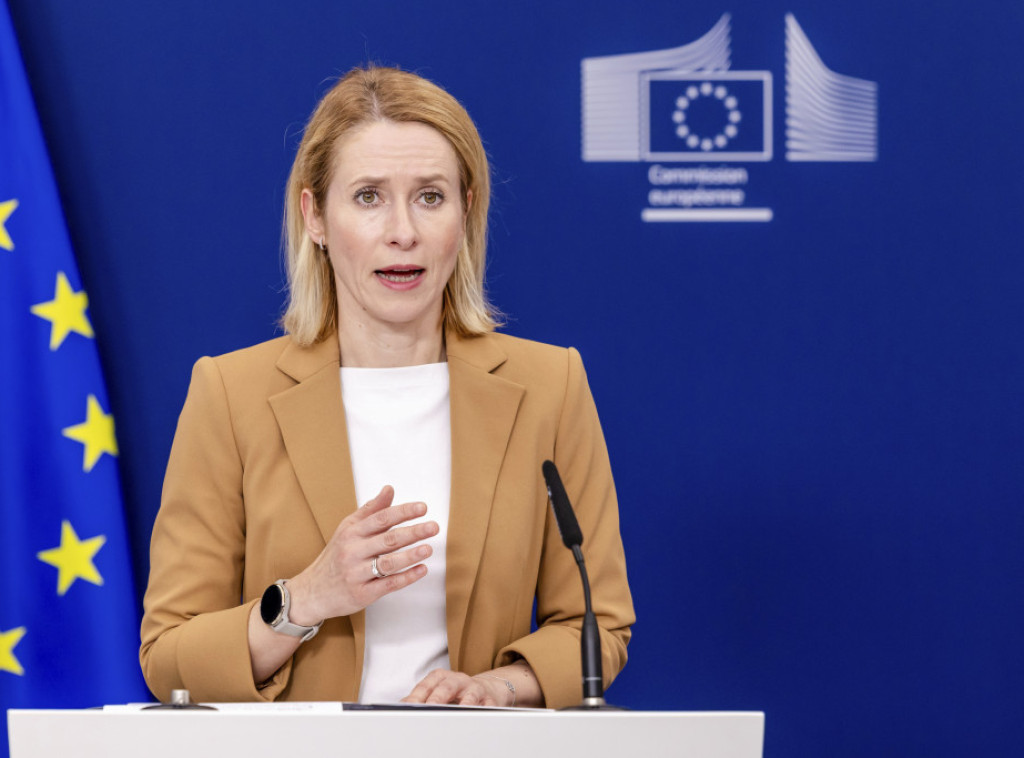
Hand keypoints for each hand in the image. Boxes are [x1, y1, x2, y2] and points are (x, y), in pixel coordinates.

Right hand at [286, 485, 437, 623]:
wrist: (312, 591)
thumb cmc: (336, 556)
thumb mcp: (348, 529)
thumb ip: (371, 510)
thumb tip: (389, 489)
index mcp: (351, 532)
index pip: (381, 518)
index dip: (403, 512)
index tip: (423, 507)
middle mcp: (353, 551)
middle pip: (388, 539)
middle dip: (413, 532)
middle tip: (433, 527)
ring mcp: (356, 574)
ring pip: (388, 563)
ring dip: (410, 555)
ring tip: (428, 548)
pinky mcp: (362, 594)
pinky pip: (388, 584)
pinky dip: (406, 577)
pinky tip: (421, 569)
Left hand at [402, 669, 513, 706]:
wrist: (486, 689)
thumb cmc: (456, 693)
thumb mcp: (437, 691)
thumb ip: (421, 698)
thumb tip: (403, 706)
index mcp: (441, 677)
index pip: (427, 685)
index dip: (417, 696)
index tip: (408, 706)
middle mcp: (458, 680)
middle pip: (446, 687)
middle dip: (437, 697)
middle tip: (429, 708)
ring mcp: (475, 689)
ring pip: (470, 694)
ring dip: (463, 703)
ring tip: (456, 712)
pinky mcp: (490, 700)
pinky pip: (488, 705)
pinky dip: (484, 711)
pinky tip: (477, 717)